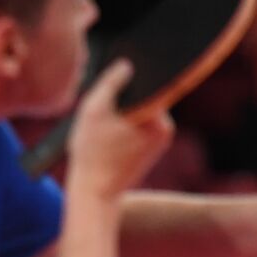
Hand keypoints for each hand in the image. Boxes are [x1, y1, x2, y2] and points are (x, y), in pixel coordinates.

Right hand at [67, 59, 174, 200]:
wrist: (96, 192)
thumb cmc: (92, 152)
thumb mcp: (94, 110)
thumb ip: (111, 82)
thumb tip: (127, 64)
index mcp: (156, 115)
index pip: (150, 81)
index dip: (130, 77)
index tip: (114, 81)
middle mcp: (165, 127)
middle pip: (145, 96)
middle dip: (124, 98)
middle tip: (101, 111)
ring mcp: (161, 141)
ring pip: (141, 112)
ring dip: (123, 113)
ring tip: (103, 128)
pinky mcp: (153, 151)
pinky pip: (139, 128)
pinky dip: (125, 128)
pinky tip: (108, 139)